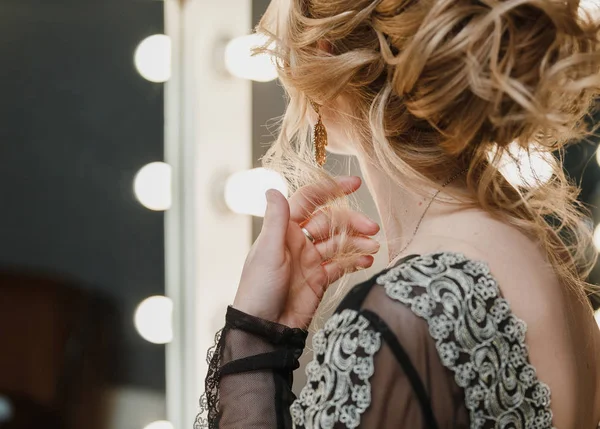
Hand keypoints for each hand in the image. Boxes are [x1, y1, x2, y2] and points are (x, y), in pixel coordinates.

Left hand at [232, 176, 380, 328]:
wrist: (264, 328)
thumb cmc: (258, 288)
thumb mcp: (267, 252)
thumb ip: (276, 221)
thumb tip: (272, 188)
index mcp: (285, 229)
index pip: (310, 200)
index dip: (331, 189)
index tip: (355, 184)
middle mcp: (299, 241)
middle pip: (331, 222)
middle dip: (352, 223)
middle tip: (373, 228)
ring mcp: (310, 260)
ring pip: (339, 243)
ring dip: (357, 242)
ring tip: (374, 248)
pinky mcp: (319, 279)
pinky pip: (341, 265)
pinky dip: (354, 262)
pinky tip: (366, 262)